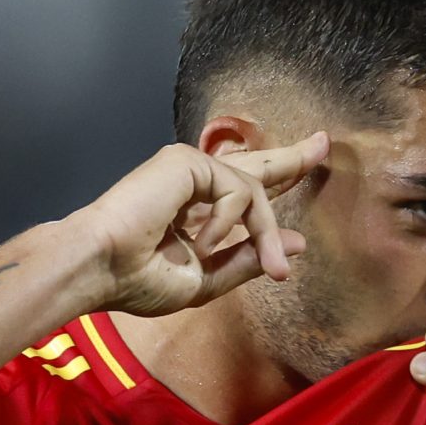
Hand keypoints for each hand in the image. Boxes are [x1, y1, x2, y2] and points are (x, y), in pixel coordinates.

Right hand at [74, 134, 328, 315]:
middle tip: (324, 143)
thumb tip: (296, 244)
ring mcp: (190, 168)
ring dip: (267, 232)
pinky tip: (203, 241)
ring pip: (254, 191)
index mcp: (195, 212)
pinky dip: (233, 220)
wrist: (101, 269)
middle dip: (291, 159)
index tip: (307, 169)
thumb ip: (248, 259)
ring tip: (273, 266)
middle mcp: (193, 184)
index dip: (277, 180)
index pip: (245, 192)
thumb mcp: (206, 278)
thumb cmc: (138, 281)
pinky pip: (240, 190)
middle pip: (254, 167)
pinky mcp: (188, 161)